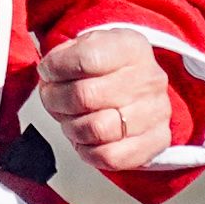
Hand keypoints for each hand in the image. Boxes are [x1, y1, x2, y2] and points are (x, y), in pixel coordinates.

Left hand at [33, 27, 174, 175]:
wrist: (138, 90)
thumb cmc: (104, 70)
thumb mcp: (86, 46)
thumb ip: (64, 55)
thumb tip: (48, 72)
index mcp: (131, 48)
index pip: (87, 58)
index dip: (56, 68)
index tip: (48, 71)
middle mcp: (149, 79)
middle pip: (85, 96)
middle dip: (56, 99)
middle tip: (53, 98)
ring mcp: (156, 112)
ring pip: (96, 129)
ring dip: (71, 127)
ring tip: (71, 118)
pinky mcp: (155, 142)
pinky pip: (110, 157)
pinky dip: (88, 151)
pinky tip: (86, 139)